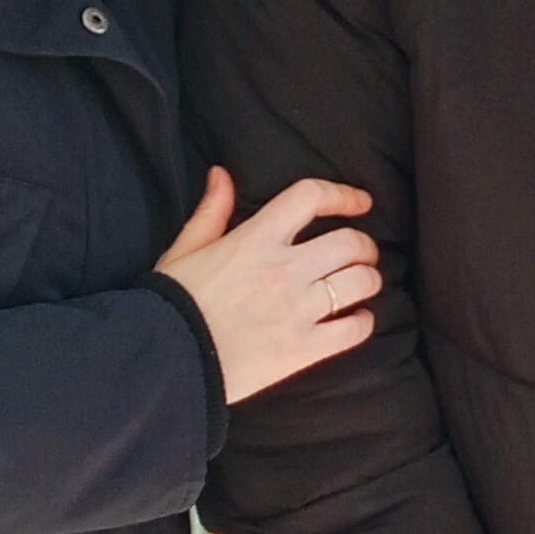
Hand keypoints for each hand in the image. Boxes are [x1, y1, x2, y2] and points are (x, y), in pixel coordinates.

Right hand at [156, 167, 380, 403]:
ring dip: (369, 279)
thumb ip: (211, 211)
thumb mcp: (186, 248)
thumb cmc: (172, 302)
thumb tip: (222, 175)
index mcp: (256, 239)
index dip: (343, 195)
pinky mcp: (303, 348)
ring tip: (364, 282)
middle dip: (364, 245)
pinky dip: (364, 322)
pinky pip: (353, 330)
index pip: (311, 198)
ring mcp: (297, 310)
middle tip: (363, 252)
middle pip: (349, 243)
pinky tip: (359, 319)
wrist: (166, 358)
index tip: (361, 203)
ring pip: (359, 283)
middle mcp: (284, 269)